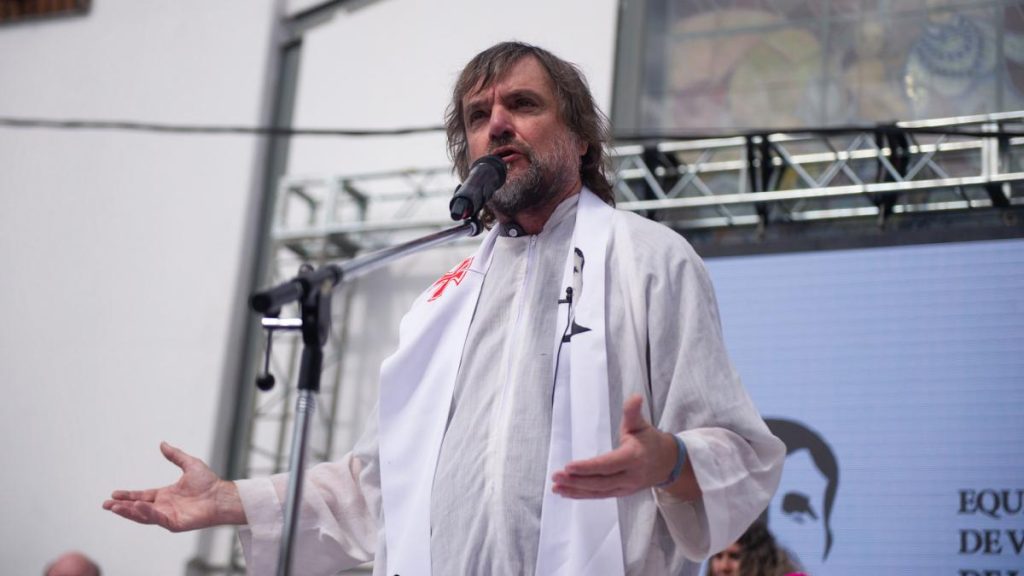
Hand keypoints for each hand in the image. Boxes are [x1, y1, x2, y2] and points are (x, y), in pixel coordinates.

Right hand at [103, 442, 244, 531]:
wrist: (222, 495)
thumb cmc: (210, 483)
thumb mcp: (189, 464)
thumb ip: (175, 455)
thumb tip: (162, 444)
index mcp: (166, 495)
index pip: (142, 496)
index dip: (128, 495)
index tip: (114, 494)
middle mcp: (165, 506)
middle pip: (138, 508)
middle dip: (122, 507)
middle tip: (106, 504)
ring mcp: (169, 516)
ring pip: (143, 516)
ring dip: (129, 512)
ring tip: (115, 507)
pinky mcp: (174, 523)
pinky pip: (157, 519)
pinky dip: (146, 513)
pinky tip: (137, 506)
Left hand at [551, 394, 695, 498]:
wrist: (666, 464)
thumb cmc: (649, 441)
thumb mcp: (641, 425)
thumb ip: (633, 413)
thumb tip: (635, 397)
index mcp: (634, 458)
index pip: (608, 464)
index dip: (588, 467)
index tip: (568, 466)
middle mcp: (630, 476)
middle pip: (600, 482)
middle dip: (576, 481)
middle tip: (555, 477)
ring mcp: (625, 488)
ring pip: (598, 492)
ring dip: (575, 490)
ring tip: (556, 487)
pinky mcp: (620, 493)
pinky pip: (599, 496)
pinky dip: (581, 495)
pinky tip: (565, 492)